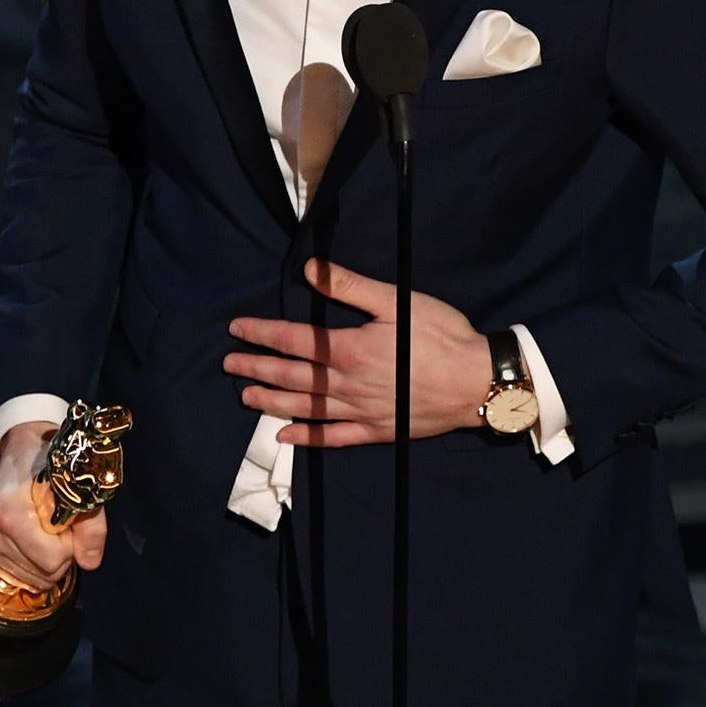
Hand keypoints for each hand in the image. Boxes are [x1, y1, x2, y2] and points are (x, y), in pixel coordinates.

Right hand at [0, 420, 107, 591]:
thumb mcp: (78, 488)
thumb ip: (91, 526)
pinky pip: (17, 578)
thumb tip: (90, 561)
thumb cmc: (50, 466)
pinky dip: (30, 565)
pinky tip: (31, 541)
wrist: (23, 452)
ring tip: (44, 530)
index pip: (52, 560)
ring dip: (46, 560)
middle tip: (58, 526)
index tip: (67, 522)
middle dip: (60, 555)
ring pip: (31, 580)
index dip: (70, 545)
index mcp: (11, 511)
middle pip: (43, 574)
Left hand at [222, 259, 489, 447]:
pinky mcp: (376, 431)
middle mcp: (347, 384)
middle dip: (257, 367)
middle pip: (292, 375)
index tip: (237, 329)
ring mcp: (359, 411)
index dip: (262, 333)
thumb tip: (310, 269)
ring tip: (245, 396)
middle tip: (228, 364)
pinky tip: (285, 435)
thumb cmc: (440, 336)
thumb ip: (350, 286)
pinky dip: (306, 437)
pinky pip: (333, 437)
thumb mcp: (396, 301)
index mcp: (349, 349)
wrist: (477, 382)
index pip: (293, 340)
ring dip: (272, 400)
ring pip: (305, 407)